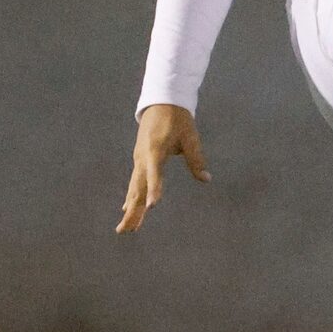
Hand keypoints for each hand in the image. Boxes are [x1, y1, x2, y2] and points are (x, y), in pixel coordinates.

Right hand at [117, 103, 210, 233]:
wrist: (161, 101)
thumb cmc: (178, 119)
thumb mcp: (190, 137)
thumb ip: (196, 159)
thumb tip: (206, 179)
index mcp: (155, 149)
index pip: (154, 173)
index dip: (154, 189)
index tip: (152, 206)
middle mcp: (143, 157)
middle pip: (137, 187)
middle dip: (134, 210)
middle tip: (127, 230)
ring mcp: (139, 159)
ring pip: (133, 187)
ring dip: (131, 208)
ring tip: (126, 228)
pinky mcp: (139, 159)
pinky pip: (134, 181)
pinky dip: (131, 196)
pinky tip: (128, 209)